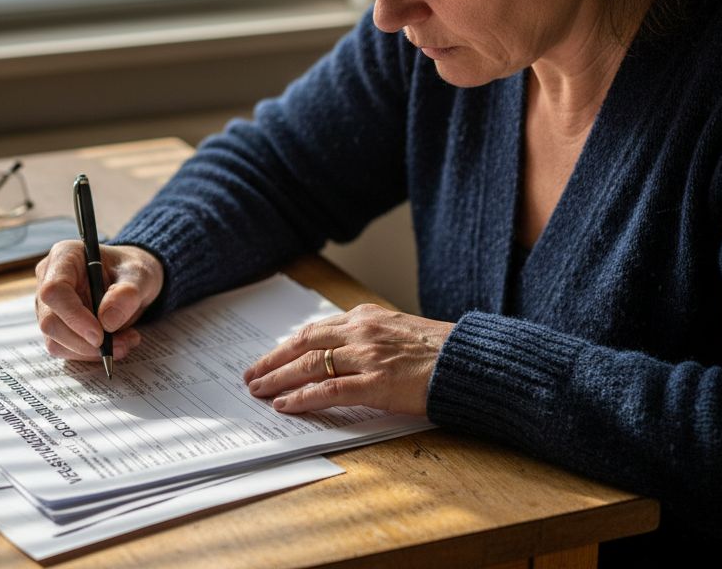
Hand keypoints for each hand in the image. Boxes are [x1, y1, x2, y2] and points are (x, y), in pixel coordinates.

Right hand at [34, 241, 163, 360]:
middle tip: (121, 344)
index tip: (100, 335)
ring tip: (126, 342)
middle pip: (50, 321)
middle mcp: (49, 279)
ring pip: (55, 340)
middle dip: (85, 341)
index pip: (54, 291)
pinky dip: (90, 354)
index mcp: (65, 256)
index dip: (73, 316)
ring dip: (91, 351)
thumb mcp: (140, 275)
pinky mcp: (56, 325)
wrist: (131, 280)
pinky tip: (116, 343)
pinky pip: (65, 348)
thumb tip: (107, 322)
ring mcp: (49, 305)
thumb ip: (127, 294)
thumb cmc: (132, 270)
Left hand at [242, 303, 452, 414]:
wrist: (471, 362)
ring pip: (310, 366)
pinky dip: (303, 398)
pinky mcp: (378, 383)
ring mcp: (368, 357)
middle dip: (272, 361)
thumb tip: (337, 353)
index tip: (269, 358)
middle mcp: (362, 332)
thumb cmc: (439, 351)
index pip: (314, 330)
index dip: (286, 346)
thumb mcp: (397, 331)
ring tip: (259, 391)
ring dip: (279, 379)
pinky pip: (329, 390)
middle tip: (250, 376)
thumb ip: (367, 337)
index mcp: (366, 317)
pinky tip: (286, 405)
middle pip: (303, 344)